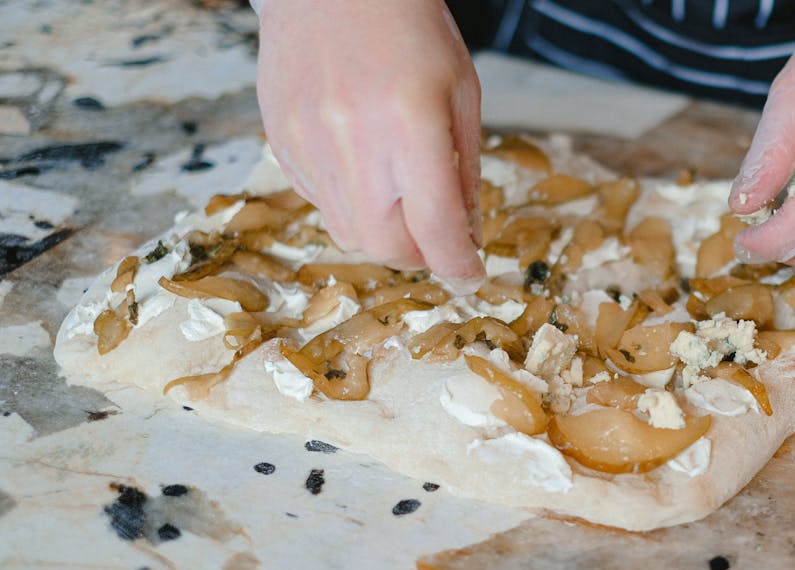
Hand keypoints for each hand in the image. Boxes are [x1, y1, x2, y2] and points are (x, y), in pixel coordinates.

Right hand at [256, 0, 483, 288]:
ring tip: (400, 200)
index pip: (436, 225)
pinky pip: (317, 201)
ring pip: (347, 232)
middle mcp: (353, 139)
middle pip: (384, 244)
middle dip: (417, 256)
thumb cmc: (409, 28)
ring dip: (382, 234)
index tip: (471, 272)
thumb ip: (463, 169)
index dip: (458, 262)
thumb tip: (466, 235)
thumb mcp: (461, 92)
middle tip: (437, 241)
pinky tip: (364, 168)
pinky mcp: (280, 141)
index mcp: (410, 122)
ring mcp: (307, 142)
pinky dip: (349, 205)